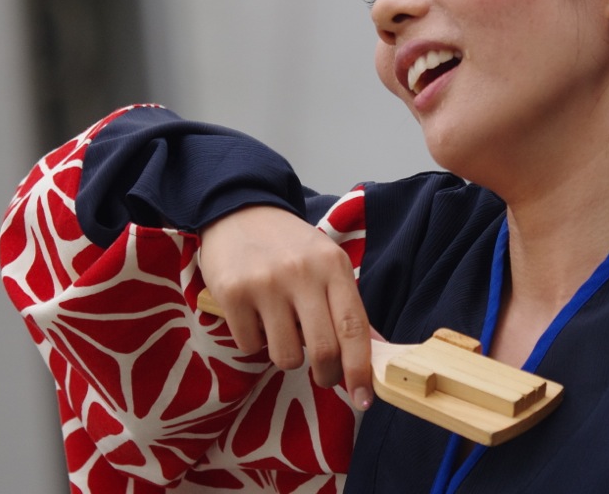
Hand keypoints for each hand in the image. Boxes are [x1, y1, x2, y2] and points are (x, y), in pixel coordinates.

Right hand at [198, 206, 372, 405]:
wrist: (239, 211)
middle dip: (327, 375)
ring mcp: (265, 283)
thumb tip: (376, 352)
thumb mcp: (327, 264)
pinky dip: (255, 341)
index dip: (360, 369)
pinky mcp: (232, 293)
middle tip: (324, 376)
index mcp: (333, 266)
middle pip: (322, 350)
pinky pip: (249, 345)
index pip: (353, 327)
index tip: (363, 398)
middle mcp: (302, 273)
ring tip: (283, 330)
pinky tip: (256, 315)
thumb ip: (347, 307)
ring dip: (286, 357)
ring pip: (284, 355)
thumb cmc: (290, 246)